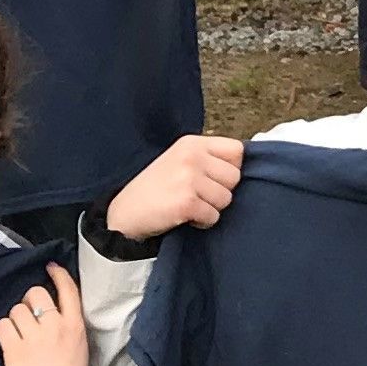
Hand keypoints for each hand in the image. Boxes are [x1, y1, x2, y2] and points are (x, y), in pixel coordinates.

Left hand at [0, 262, 92, 365]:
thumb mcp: (79, 345)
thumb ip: (67, 324)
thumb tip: (51, 309)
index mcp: (74, 325)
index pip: (68, 290)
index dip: (58, 275)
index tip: (50, 268)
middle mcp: (54, 326)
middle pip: (36, 293)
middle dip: (29, 300)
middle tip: (29, 315)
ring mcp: (33, 337)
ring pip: (16, 309)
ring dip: (15, 318)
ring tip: (19, 333)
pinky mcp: (14, 349)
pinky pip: (3, 325)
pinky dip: (4, 331)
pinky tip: (9, 340)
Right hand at [105, 132, 241, 241]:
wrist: (125, 212)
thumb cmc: (155, 188)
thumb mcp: (179, 160)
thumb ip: (207, 159)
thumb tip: (241, 168)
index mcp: (192, 143)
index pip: (237, 150)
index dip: (231, 168)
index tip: (214, 179)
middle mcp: (192, 157)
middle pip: (234, 177)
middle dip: (221, 191)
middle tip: (199, 196)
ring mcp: (189, 179)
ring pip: (226, 199)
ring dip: (211, 208)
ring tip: (190, 205)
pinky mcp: (186, 202)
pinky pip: (213, 216)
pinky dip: (202, 222)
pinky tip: (185, 217)